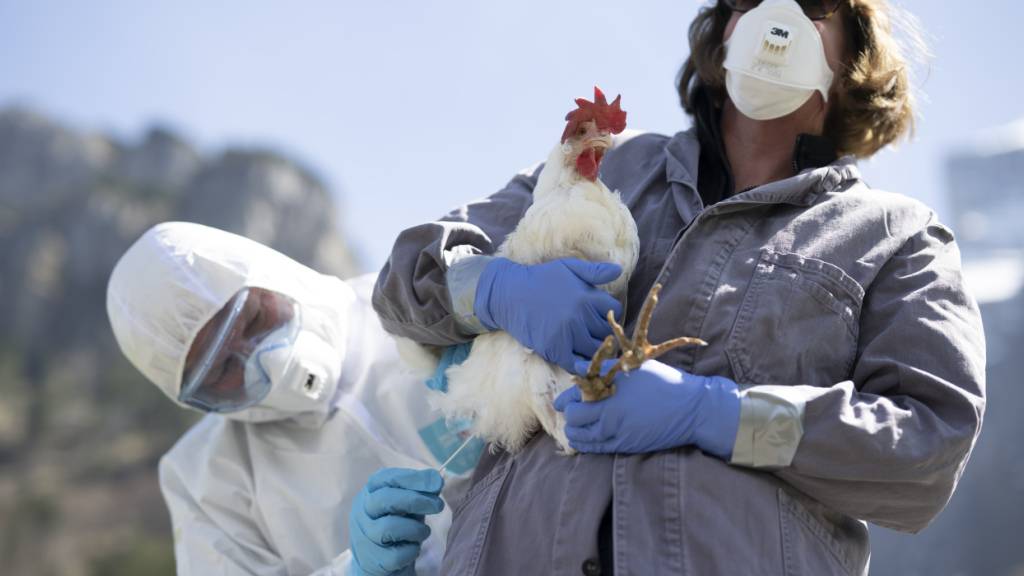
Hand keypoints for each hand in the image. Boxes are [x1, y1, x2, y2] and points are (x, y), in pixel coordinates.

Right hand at [349, 468, 444, 575]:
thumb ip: (421, 491)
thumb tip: (437, 480)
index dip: (412, 478)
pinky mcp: (372, 560)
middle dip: (416, 500)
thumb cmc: (397, 524)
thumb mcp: (408, 504)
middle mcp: (362, 512)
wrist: (381, 560)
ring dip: (415, 529)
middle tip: (438, 505)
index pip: (386, 478)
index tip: (437, 482)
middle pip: (385, 499)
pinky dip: (412, 550)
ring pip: (389, 527)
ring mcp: (364, 536)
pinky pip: (396, 554)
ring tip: (423, 532)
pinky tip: (412, 547)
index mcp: (370, 492)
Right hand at [474, 257, 622, 371]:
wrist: (509, 294)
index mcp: (586, 297)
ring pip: (595, 350)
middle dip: (603, 332)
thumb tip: (619, 270)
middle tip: (594, 331)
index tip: (600, 314)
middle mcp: (579, 316)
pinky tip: (579, 358)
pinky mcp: (554, 349)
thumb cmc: (540, 279)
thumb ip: (595, 271)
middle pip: (607, 333)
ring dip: (594, 349)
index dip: (610, 312)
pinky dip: (582, 364)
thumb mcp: (569, 267)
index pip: (615, 311)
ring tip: (586, 343)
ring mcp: (567, 334)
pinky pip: (577, 364)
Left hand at [554, 359, 740, 457]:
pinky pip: (597, 449)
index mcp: (610, 392)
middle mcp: (610, 415)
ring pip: (582, 438)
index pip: (575, 397)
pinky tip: (585, 440)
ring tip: (574, 428)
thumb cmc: (664, 383)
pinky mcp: (626, 446)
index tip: (560, 402)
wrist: (691, 409)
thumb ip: (604, 368)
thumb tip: (580, 368)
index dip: (564, 400)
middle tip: (570, 413)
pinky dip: (587, 444)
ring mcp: (618, 434)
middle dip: (569, 416)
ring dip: (574, 433)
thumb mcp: (634, 368)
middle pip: (574, 419)